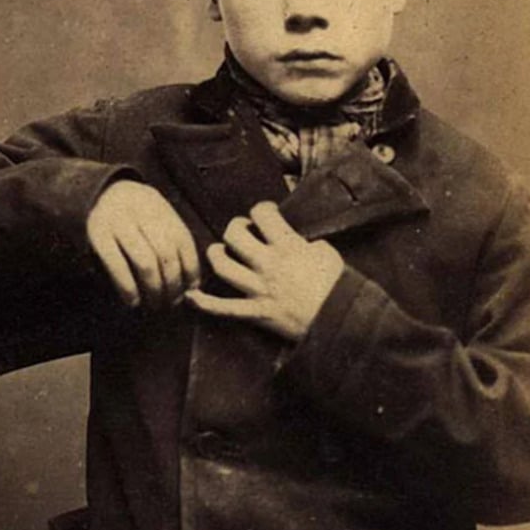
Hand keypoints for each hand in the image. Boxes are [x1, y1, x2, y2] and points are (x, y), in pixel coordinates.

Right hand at [86, 180, 200, 308]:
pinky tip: (133, 301)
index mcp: (157, 205)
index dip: (191, 268)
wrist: (89, 193)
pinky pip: (117, 265)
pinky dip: (128, 287)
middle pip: (166, 254)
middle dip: (173, 284)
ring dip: (154, 289)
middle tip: (173, 302)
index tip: (191, 288)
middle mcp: (140, 210)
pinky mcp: (97, 234)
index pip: (183, 240)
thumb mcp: (150, 212)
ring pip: (146, 262)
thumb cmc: (127, 213)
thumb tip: (191, 281)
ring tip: (155, 305)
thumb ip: (169, 237)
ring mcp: (117, 221)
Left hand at [185, 201, 343, 340]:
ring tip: (219, 251)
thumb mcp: (326, 252)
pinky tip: (191, 297)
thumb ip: (304, 242)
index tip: (266, 213)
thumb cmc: (337, 286)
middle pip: (235, 235)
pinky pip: (223, 309)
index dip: (262, 209)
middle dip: (236, 227)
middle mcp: (268, 264)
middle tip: (242, 230)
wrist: (339, 320)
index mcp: (287, 246)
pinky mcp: (255, 313)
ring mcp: (258, 289)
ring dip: (216, 255)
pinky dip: (204, 304)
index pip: (262, 214)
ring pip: (222, 267)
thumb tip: (293, 240)